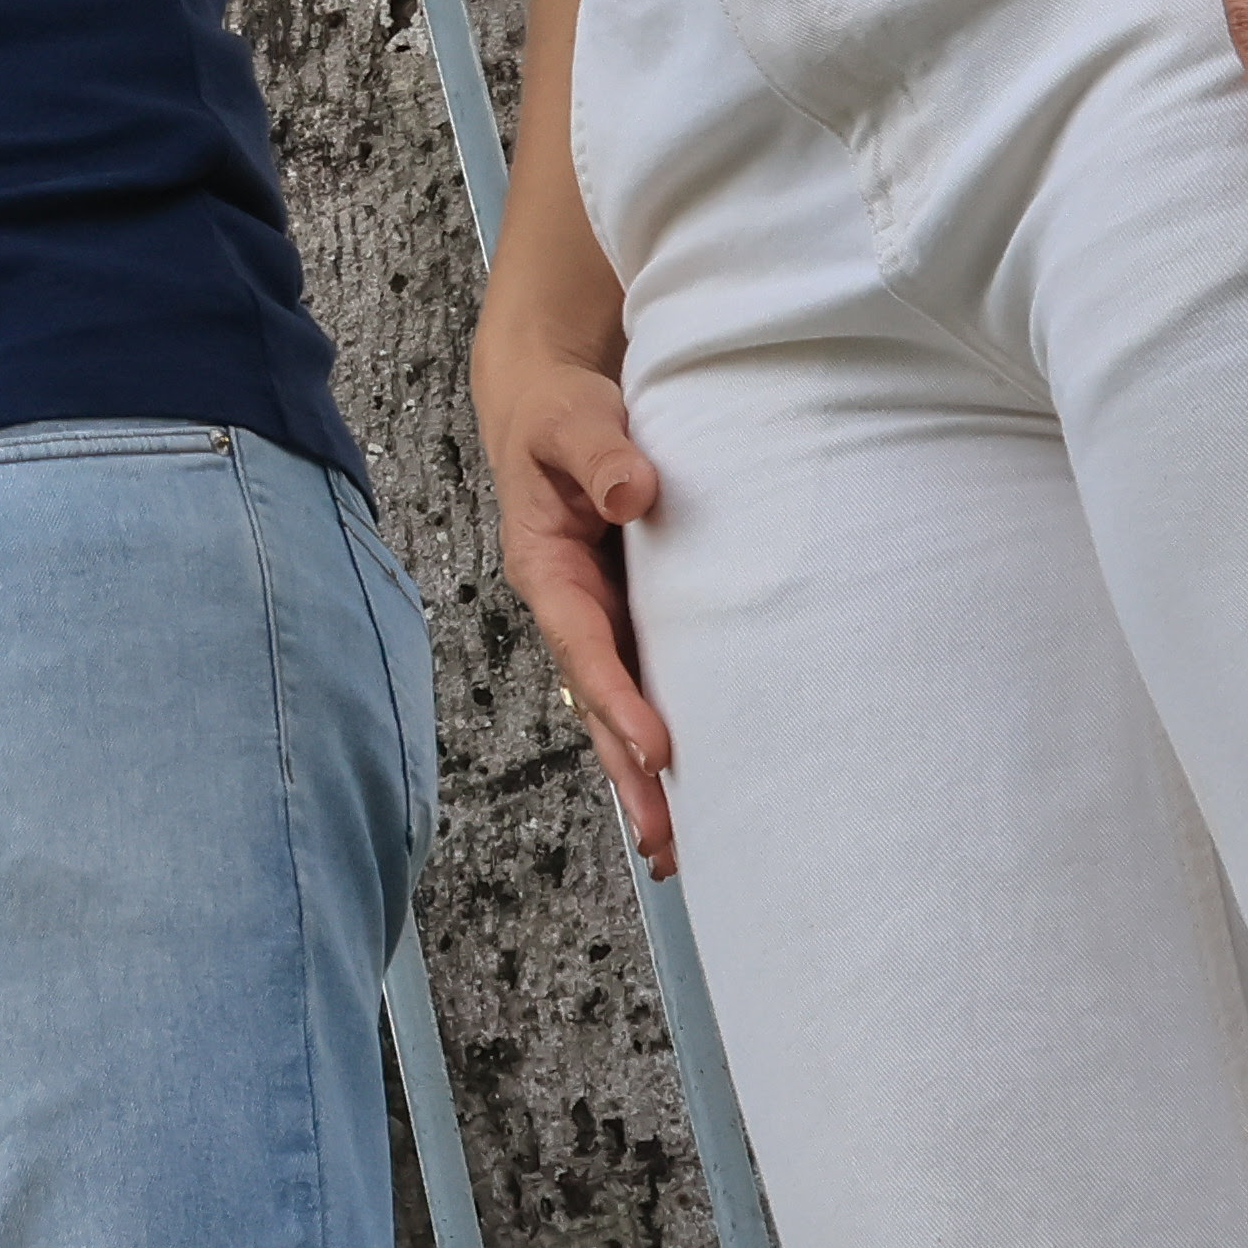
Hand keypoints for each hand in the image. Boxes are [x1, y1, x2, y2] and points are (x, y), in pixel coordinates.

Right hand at [471, 314, 675, 874]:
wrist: (554, 402)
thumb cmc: (561, 411)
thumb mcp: (572, 418)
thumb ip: (598, 450)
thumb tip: (632, 491)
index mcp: (547, 567)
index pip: (582, 643)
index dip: (617, 699)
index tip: (658, 750)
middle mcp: (571, 605)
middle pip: (598, 700)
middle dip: (629, 770)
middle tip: (667, 838)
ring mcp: (601, 616)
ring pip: (620, 704)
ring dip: (646, 771)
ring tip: (680, 846)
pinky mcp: (633, 614)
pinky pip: (648, 679)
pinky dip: (667, 732)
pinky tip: (700, 782)